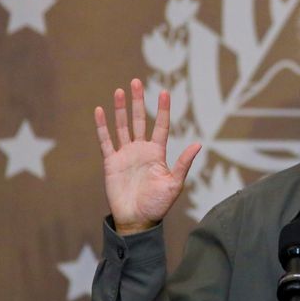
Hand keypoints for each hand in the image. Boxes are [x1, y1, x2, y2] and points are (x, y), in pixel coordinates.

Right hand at [94, 79, 200, 234]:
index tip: (165, 92)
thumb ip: (183, 163)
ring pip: (122, 126)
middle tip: (136, 82)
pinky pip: (106, 140)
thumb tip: (199, 144)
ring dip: (120, 109)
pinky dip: (102, 126)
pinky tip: (100, 110)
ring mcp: (125, 154)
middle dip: (138, 101)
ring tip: (119, 90)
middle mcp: (141, 150)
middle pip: (139, 120)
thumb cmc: (158, 204)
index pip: (161, 126)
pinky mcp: (111, 162)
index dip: (163, 109)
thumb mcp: (174, 184)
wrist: (137, 219)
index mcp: (157, 153)